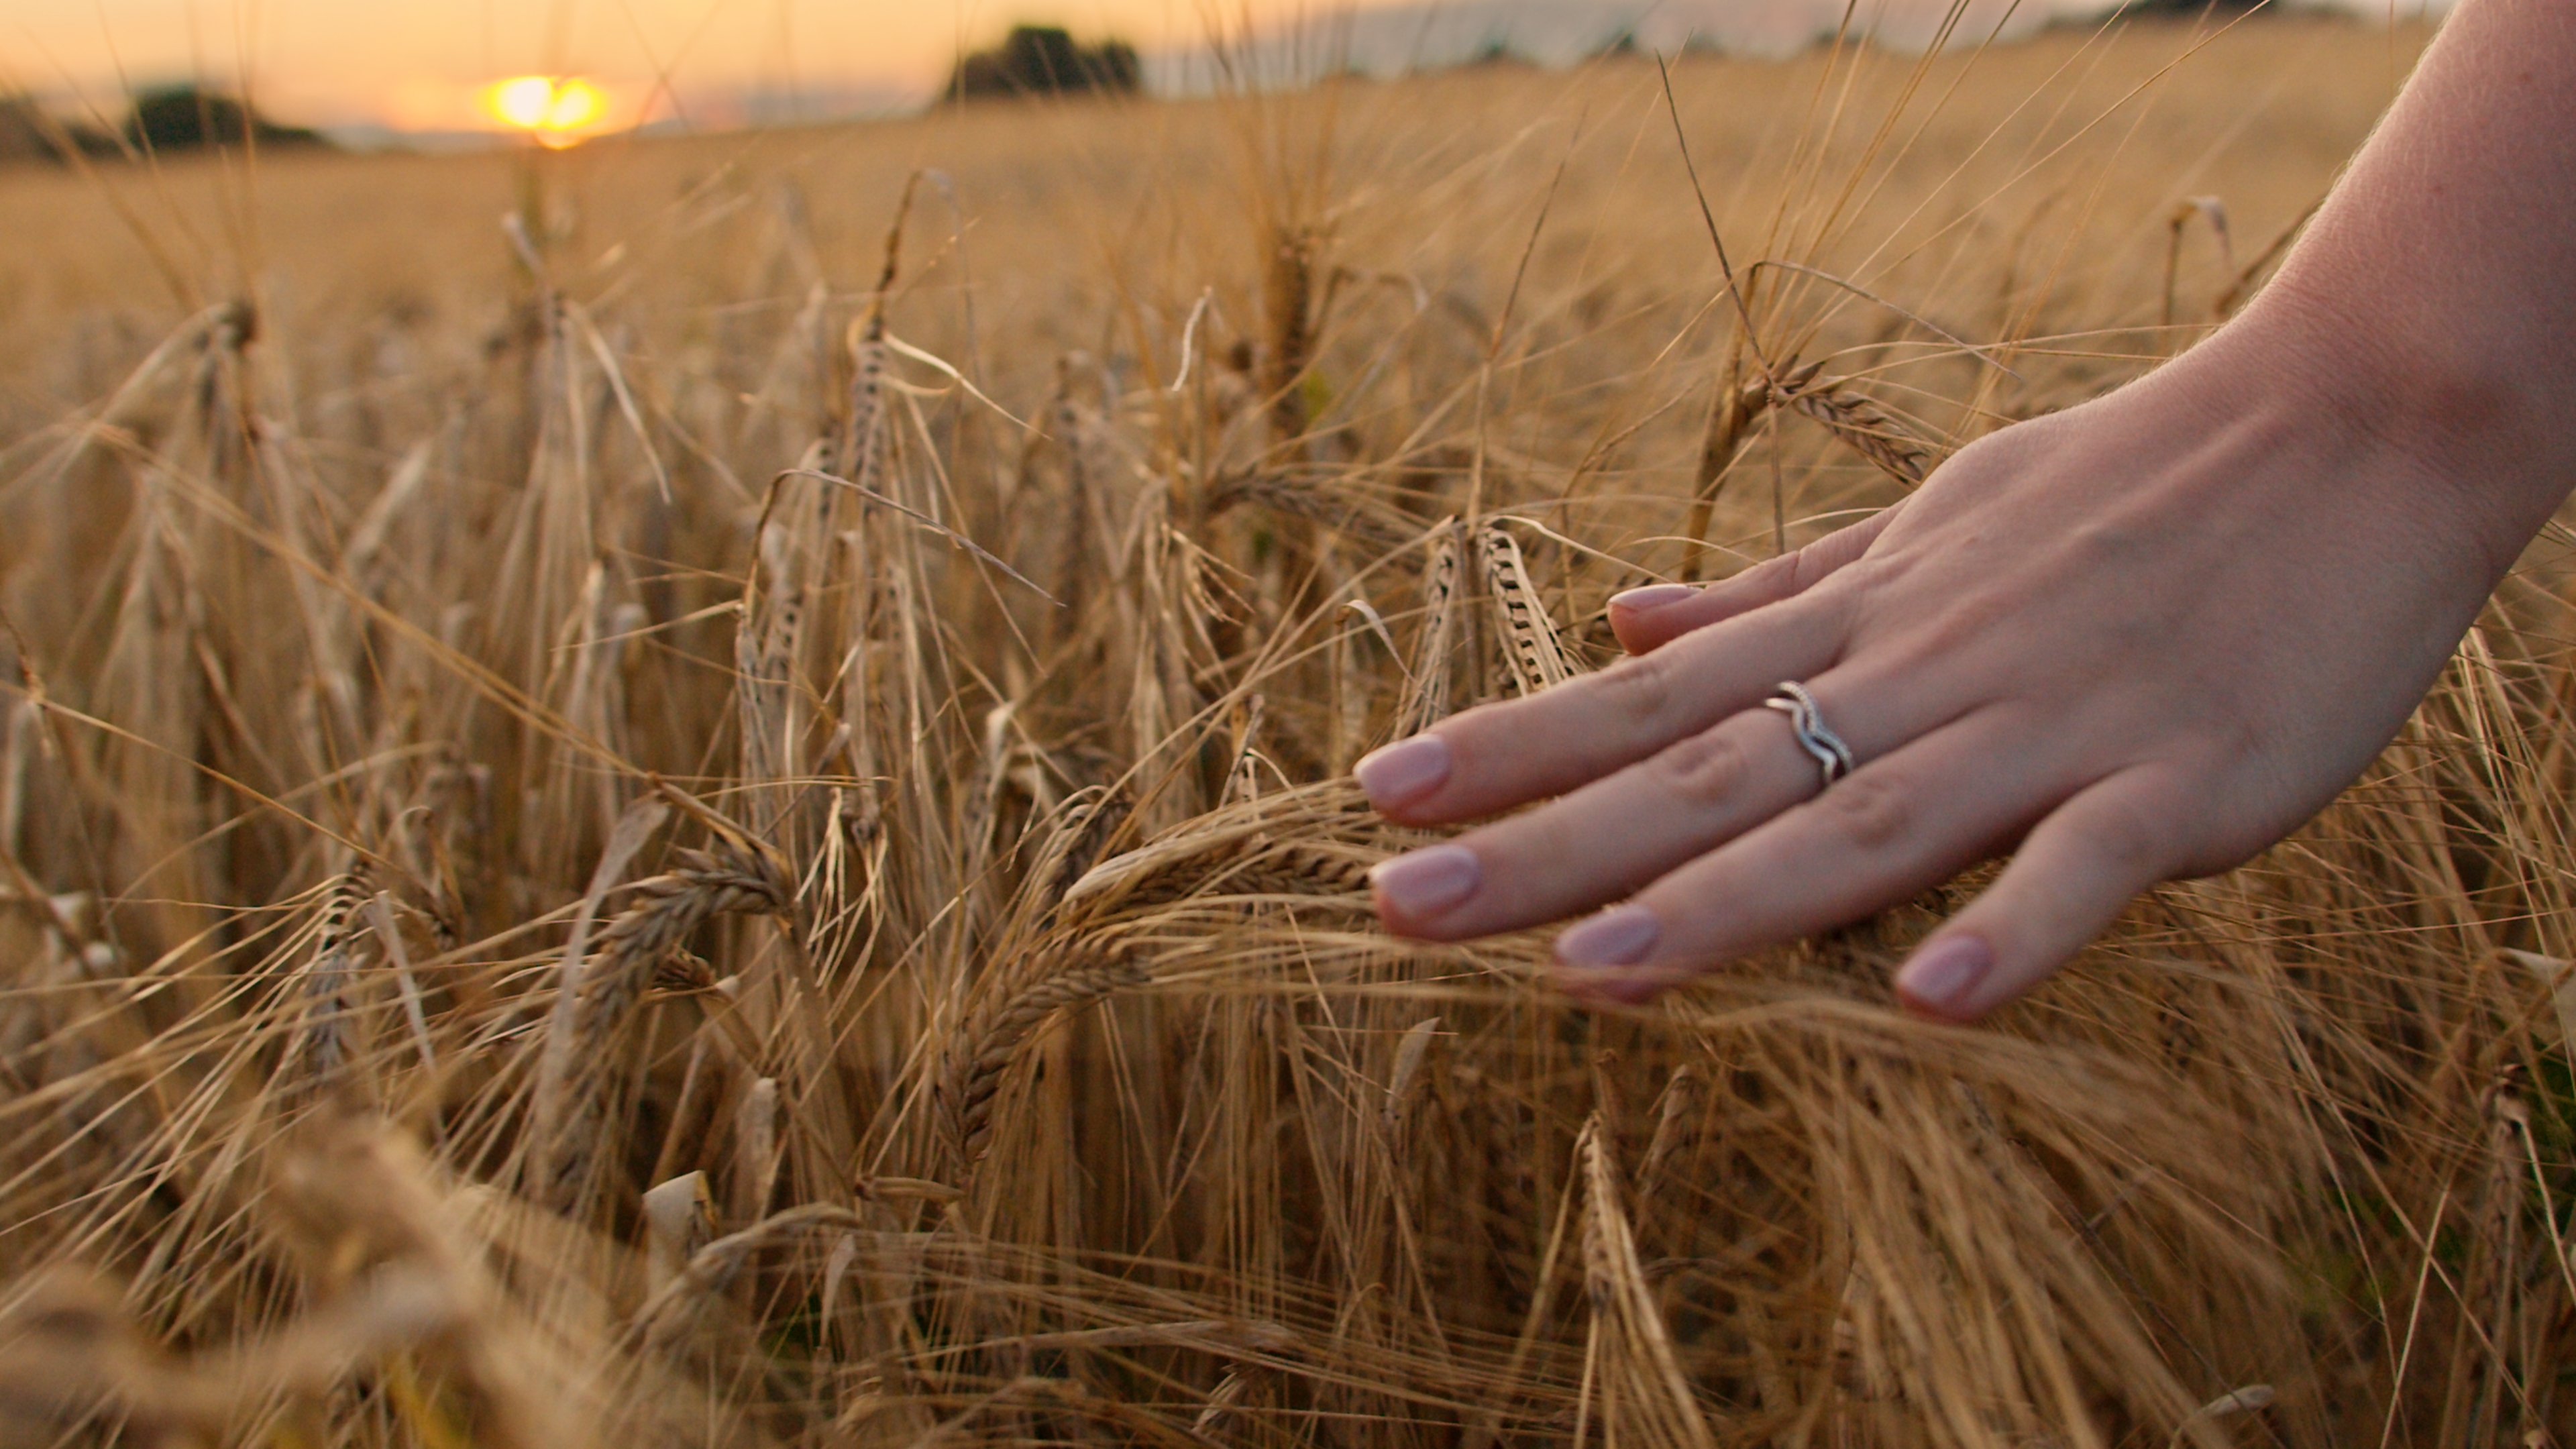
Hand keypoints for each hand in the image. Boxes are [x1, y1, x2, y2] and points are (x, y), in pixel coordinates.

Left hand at [1357, 316, 2522, 1018]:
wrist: (2354, 428)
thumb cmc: (2126, 490)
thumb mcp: (1926, 524)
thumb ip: (1779, 591)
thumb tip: (1623, 613)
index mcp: (1865, 620)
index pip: (1655, 693)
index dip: (1514, 745)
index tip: (1376, 791)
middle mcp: (1926, 674)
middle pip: (1709, 771)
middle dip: (1548, 843)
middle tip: (1394, 902)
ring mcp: (2050, 726)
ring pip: (1861, 822)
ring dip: (1721, 903)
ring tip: (1584, 975)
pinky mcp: (2185, 781)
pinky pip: (2084, 866)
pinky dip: (2012, 927)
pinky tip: (1924, 1001)